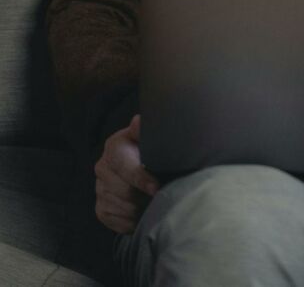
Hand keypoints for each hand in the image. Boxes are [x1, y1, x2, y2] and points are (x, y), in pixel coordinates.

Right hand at [95, 113, 160, 233]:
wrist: (137, 164)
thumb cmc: (147, 149)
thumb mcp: (146, 137)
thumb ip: (143, 130)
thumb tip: (138, 121)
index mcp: (113, 148)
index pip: (126, 168)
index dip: (142, 179)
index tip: (156, 187)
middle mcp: (102, 168)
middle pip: (126, 192)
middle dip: (146, 196)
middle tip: (162, 196)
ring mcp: (99, 190)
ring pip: (125, 209)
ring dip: (142, 209)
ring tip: (154, 203)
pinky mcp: (101, 209)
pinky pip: (119, 222)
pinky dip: (134, 221)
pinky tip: (143, 212)